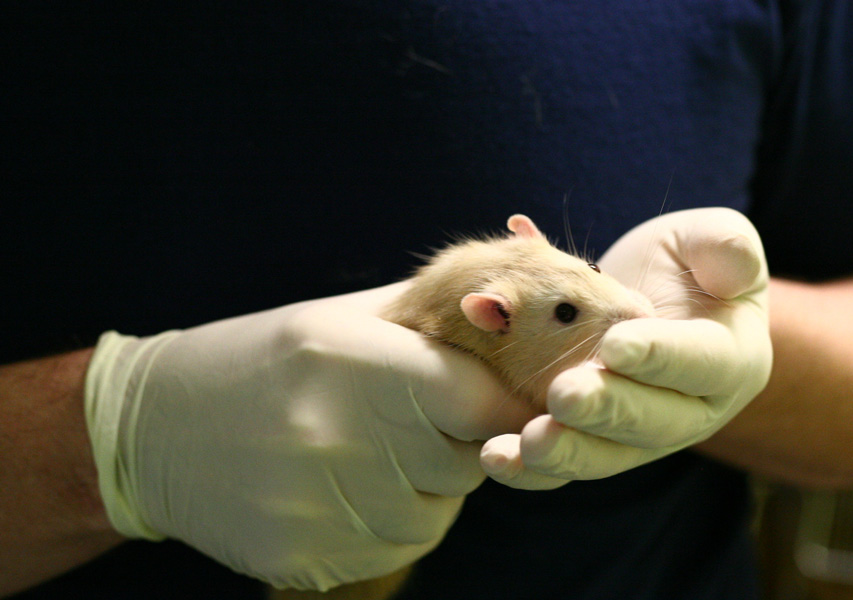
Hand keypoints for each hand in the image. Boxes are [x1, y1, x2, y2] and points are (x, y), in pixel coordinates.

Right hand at [84, 281, 536, 589]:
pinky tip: (341, 490)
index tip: (509, 406)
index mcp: (356, 362)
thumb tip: (524, 321)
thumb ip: (436, 322)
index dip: (506, 408)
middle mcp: (336, 436)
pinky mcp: (304, 556)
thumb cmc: (271, 360)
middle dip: (457, 446)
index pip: (483, 405)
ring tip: (369, 455)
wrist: (155, 427)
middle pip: (465, 464)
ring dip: (423, 491)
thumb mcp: (344, 319)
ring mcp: (317, 505)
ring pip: (435, 515)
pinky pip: (393, 549)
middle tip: (413, 424)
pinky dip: (385, 525)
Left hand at [480, 207, 771, 488]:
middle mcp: (693, 411)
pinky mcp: (600, 449)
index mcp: (732, 360)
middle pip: (654, 421)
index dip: (660, 356)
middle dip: (608, 410)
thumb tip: (735, 267)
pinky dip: (530, 470)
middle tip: (564, 395)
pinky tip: (495, 458)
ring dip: (568, 452)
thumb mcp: (711, 240)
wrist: (654, 301)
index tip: (615, 345)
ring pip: (609, 455)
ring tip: (527, 442)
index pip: (701, 362)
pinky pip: (568, 466)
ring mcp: (644, 439)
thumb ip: (725, 246)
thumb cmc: (689, 266)